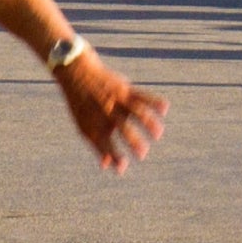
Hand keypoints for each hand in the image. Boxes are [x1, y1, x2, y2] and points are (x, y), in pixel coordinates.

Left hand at [56, 55, 166, 173]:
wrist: (76, 73)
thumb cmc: (83, 106)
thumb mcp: (85, 126)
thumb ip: (98, 146)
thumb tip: (107, 166)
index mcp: (95, 123)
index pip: (105, 143)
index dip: (113, 156)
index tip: (122, 168)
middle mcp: (107, 112)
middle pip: (122, 128)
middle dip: (132, 141)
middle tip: (142, 154)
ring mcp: (117, 100)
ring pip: (136, 111)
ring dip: (148, 123)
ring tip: (158, 134)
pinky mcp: (125, 89)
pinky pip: (142, 95)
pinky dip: (154, 101)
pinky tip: (165, 108)